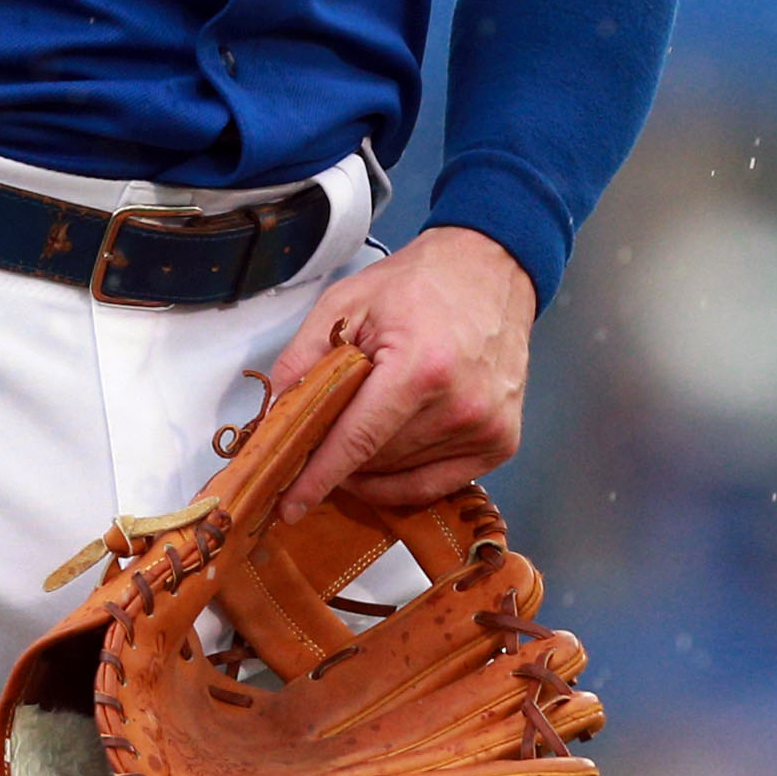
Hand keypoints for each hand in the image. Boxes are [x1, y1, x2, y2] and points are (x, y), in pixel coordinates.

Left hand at [262, 226, 537, 518]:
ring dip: (369, 466)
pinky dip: (402, 481)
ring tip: (357, 428)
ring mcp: (486, 429)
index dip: (318, 476)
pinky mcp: (501, 442)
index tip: (289, 506)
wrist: (489, 270)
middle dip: (336, 459)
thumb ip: (303, 359)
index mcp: (421, 368)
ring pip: (402, 475)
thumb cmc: (418, 284)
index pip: (357, 441)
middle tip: (313, 442)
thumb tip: (274, 415)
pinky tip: (381, 464)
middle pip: (376, 461)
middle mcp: (461, 406)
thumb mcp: (346, 304)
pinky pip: (436, 484)